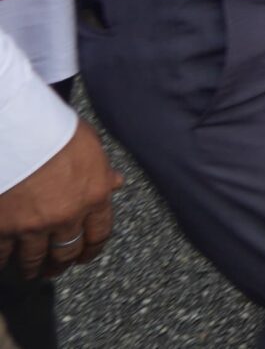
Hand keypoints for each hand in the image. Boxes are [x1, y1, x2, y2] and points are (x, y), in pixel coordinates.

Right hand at [0, 119, 118, 279]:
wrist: (18, 131)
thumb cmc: (56, 130)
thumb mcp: (90, 145)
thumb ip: (101, 170)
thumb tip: (115, 182)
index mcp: (94, 196)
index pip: (99, 233)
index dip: (93, 248)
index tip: (86, 256)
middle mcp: (66, 217)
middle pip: (67, 252)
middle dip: (62, 263)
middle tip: (56, 269)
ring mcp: (33, 226)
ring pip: (34, 258)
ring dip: (33, 268)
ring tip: (30, 272)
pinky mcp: (3, 228)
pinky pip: (2, 254)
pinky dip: (2, 260)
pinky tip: (3, 262)